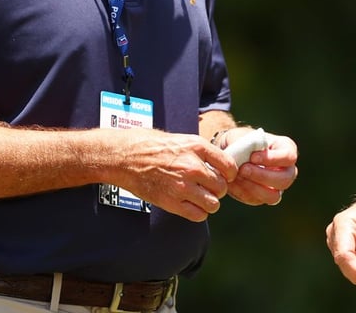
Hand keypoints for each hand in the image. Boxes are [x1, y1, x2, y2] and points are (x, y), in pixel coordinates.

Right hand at [110, 127, 237, 222]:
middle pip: (222, 187)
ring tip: (201, 197)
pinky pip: (198, 215)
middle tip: (209, 187)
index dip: (230, 174)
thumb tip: (222, 166)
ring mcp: (182, 186)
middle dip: (218, 189)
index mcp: (197, 147)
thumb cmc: (153, 146)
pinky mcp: (171, 202)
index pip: (229, 166)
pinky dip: (198, 212)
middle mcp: (192, 167)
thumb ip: (203, 153)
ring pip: (213, 204)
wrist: (126, 156)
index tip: (225, 176)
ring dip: (209, 203)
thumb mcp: (183, 139)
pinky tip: (191, 205)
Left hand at [217, 128, 298, 205]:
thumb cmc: (240, 140)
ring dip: (253, 188)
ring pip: (273, 196)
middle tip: (243, 169)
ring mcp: (277, 186)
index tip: (253, 157)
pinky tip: (232, 183)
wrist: (231, 152)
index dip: (272, 159)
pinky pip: (256, 200)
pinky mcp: (263, 196)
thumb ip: (246, 145)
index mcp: (287, 149)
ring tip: (236, 177)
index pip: (289, 157)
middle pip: (285, 179)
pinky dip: (242, 192)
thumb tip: (245, 157)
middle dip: (263, 176)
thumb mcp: (243, 136)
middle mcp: (287, 169)